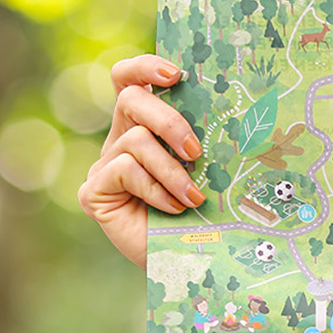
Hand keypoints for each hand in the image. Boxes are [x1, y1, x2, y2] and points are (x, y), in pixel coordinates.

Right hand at [77, 55, 203, 268]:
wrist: (191, 264)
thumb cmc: (206, 216)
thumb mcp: (210, 171)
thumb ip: (204, 141)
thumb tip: (239, 113)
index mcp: (146, 128)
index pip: (129, 80)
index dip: (145, 67)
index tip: (176, 73)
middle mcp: (120, 141)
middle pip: (131, 100)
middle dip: (169, 121)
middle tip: (196, 151)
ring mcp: (104, 166)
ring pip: (134, 140)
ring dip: (172, 170)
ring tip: (194, 198)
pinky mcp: (94, 192)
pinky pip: (124, 170)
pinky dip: (155, 189)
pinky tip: (173, 209)